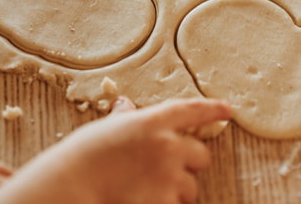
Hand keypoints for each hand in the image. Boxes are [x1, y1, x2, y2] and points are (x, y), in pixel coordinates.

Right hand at [0, 97, 231, 203]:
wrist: (72, 183)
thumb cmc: (84, 154)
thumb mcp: (107, 129)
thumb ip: (124, 119)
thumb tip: (126, 107)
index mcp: (154, 122)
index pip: (193, 111)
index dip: (212, 110)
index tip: (227, 110)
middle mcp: (168, 146)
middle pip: (201, 155)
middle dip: (189, 163)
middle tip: (167, 169)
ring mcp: (169, 175)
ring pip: (191, 186)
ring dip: (177, 189)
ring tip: (150, 189)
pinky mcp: (164, 201)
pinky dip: (167, 203)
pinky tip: (146, 199)